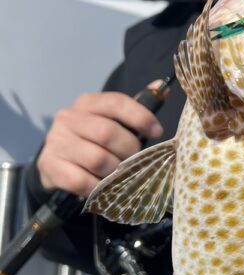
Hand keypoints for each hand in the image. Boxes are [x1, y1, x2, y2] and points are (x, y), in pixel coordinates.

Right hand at [37, 91, 163, 197]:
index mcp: (87, 103)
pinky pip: (82, 181)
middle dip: (129, 150)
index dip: (140, 117)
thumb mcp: (111, 120)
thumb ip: (135, 108)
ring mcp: (56, 142)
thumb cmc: (91, 138)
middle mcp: (68, 118)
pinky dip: (98, 186)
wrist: (56, 160)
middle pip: (107, 132)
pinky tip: (103, 186)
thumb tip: (163, 88)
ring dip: (115, 171)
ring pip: (97, 159)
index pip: (116, 102)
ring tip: (120, 174)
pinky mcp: (50, 165)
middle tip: (135, 160)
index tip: (157, 132)